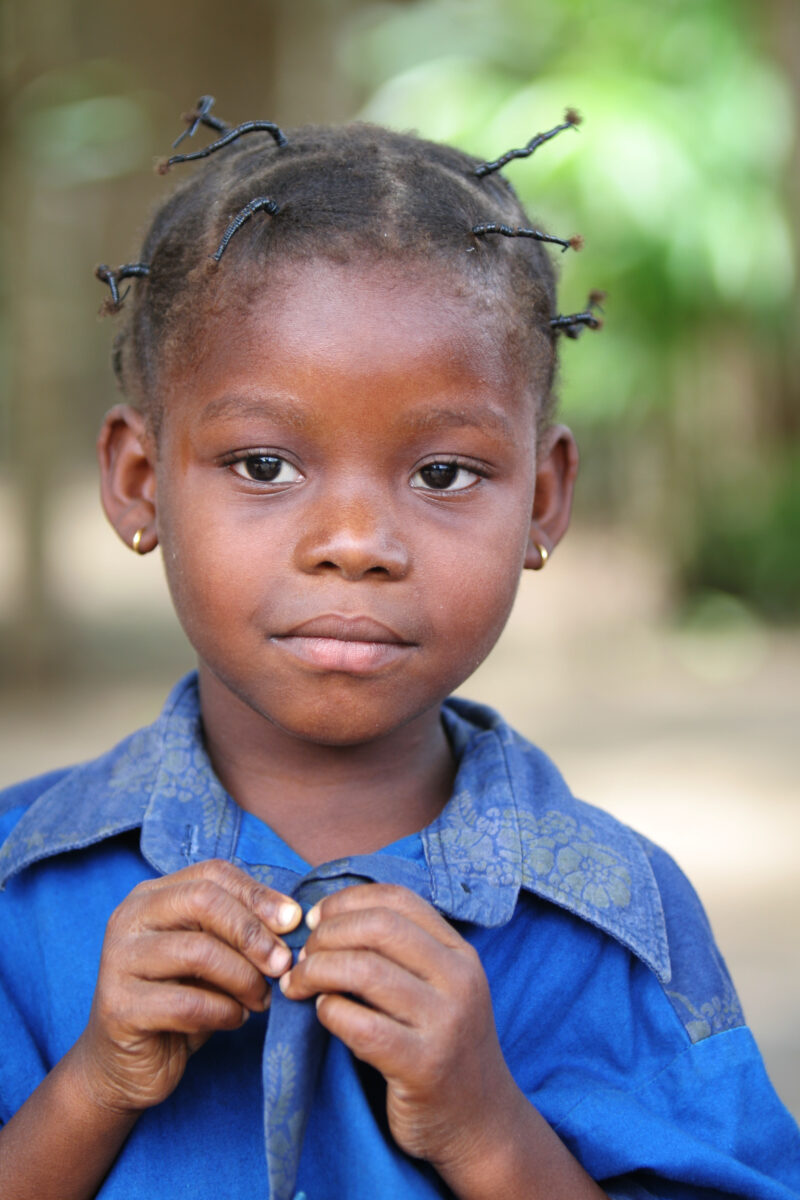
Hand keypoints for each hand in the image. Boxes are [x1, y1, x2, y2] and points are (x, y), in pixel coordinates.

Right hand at [73, 859, 300, 1114]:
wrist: (127, 1067)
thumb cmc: (178, 1001)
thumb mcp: (210, 957)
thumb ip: (238, 932)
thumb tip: (291, 919)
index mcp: (151, 896)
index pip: (212, 874)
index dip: (258, 894)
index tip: (293, 922)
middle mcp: (129, 919)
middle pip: (204, 900)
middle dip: (252, 932)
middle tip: (282, 964)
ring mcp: (118, 960)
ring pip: (198, 951)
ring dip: (244, 977)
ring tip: (260, 999)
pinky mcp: (119, 1007)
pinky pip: (187, 1003)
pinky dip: (224, 1012)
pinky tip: (234, 1019)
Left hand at [278, 884, 525, 1187]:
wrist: (480, 1123)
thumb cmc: (443, 1046)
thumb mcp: (439, 989)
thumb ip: (401, 954)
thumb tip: (324, 920)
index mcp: (460, 953)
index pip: (398, 899)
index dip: (347, 901)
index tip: (316, 919)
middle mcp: (459, 980)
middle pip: (379, 927)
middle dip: (327, 935)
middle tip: (302, 955)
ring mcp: (445, 1023)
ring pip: (365, 971)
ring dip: (316, 971)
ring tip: (298, 984)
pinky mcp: (423, 1066)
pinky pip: (360, 1025)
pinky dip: (329, 1012)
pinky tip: (323, 1015)